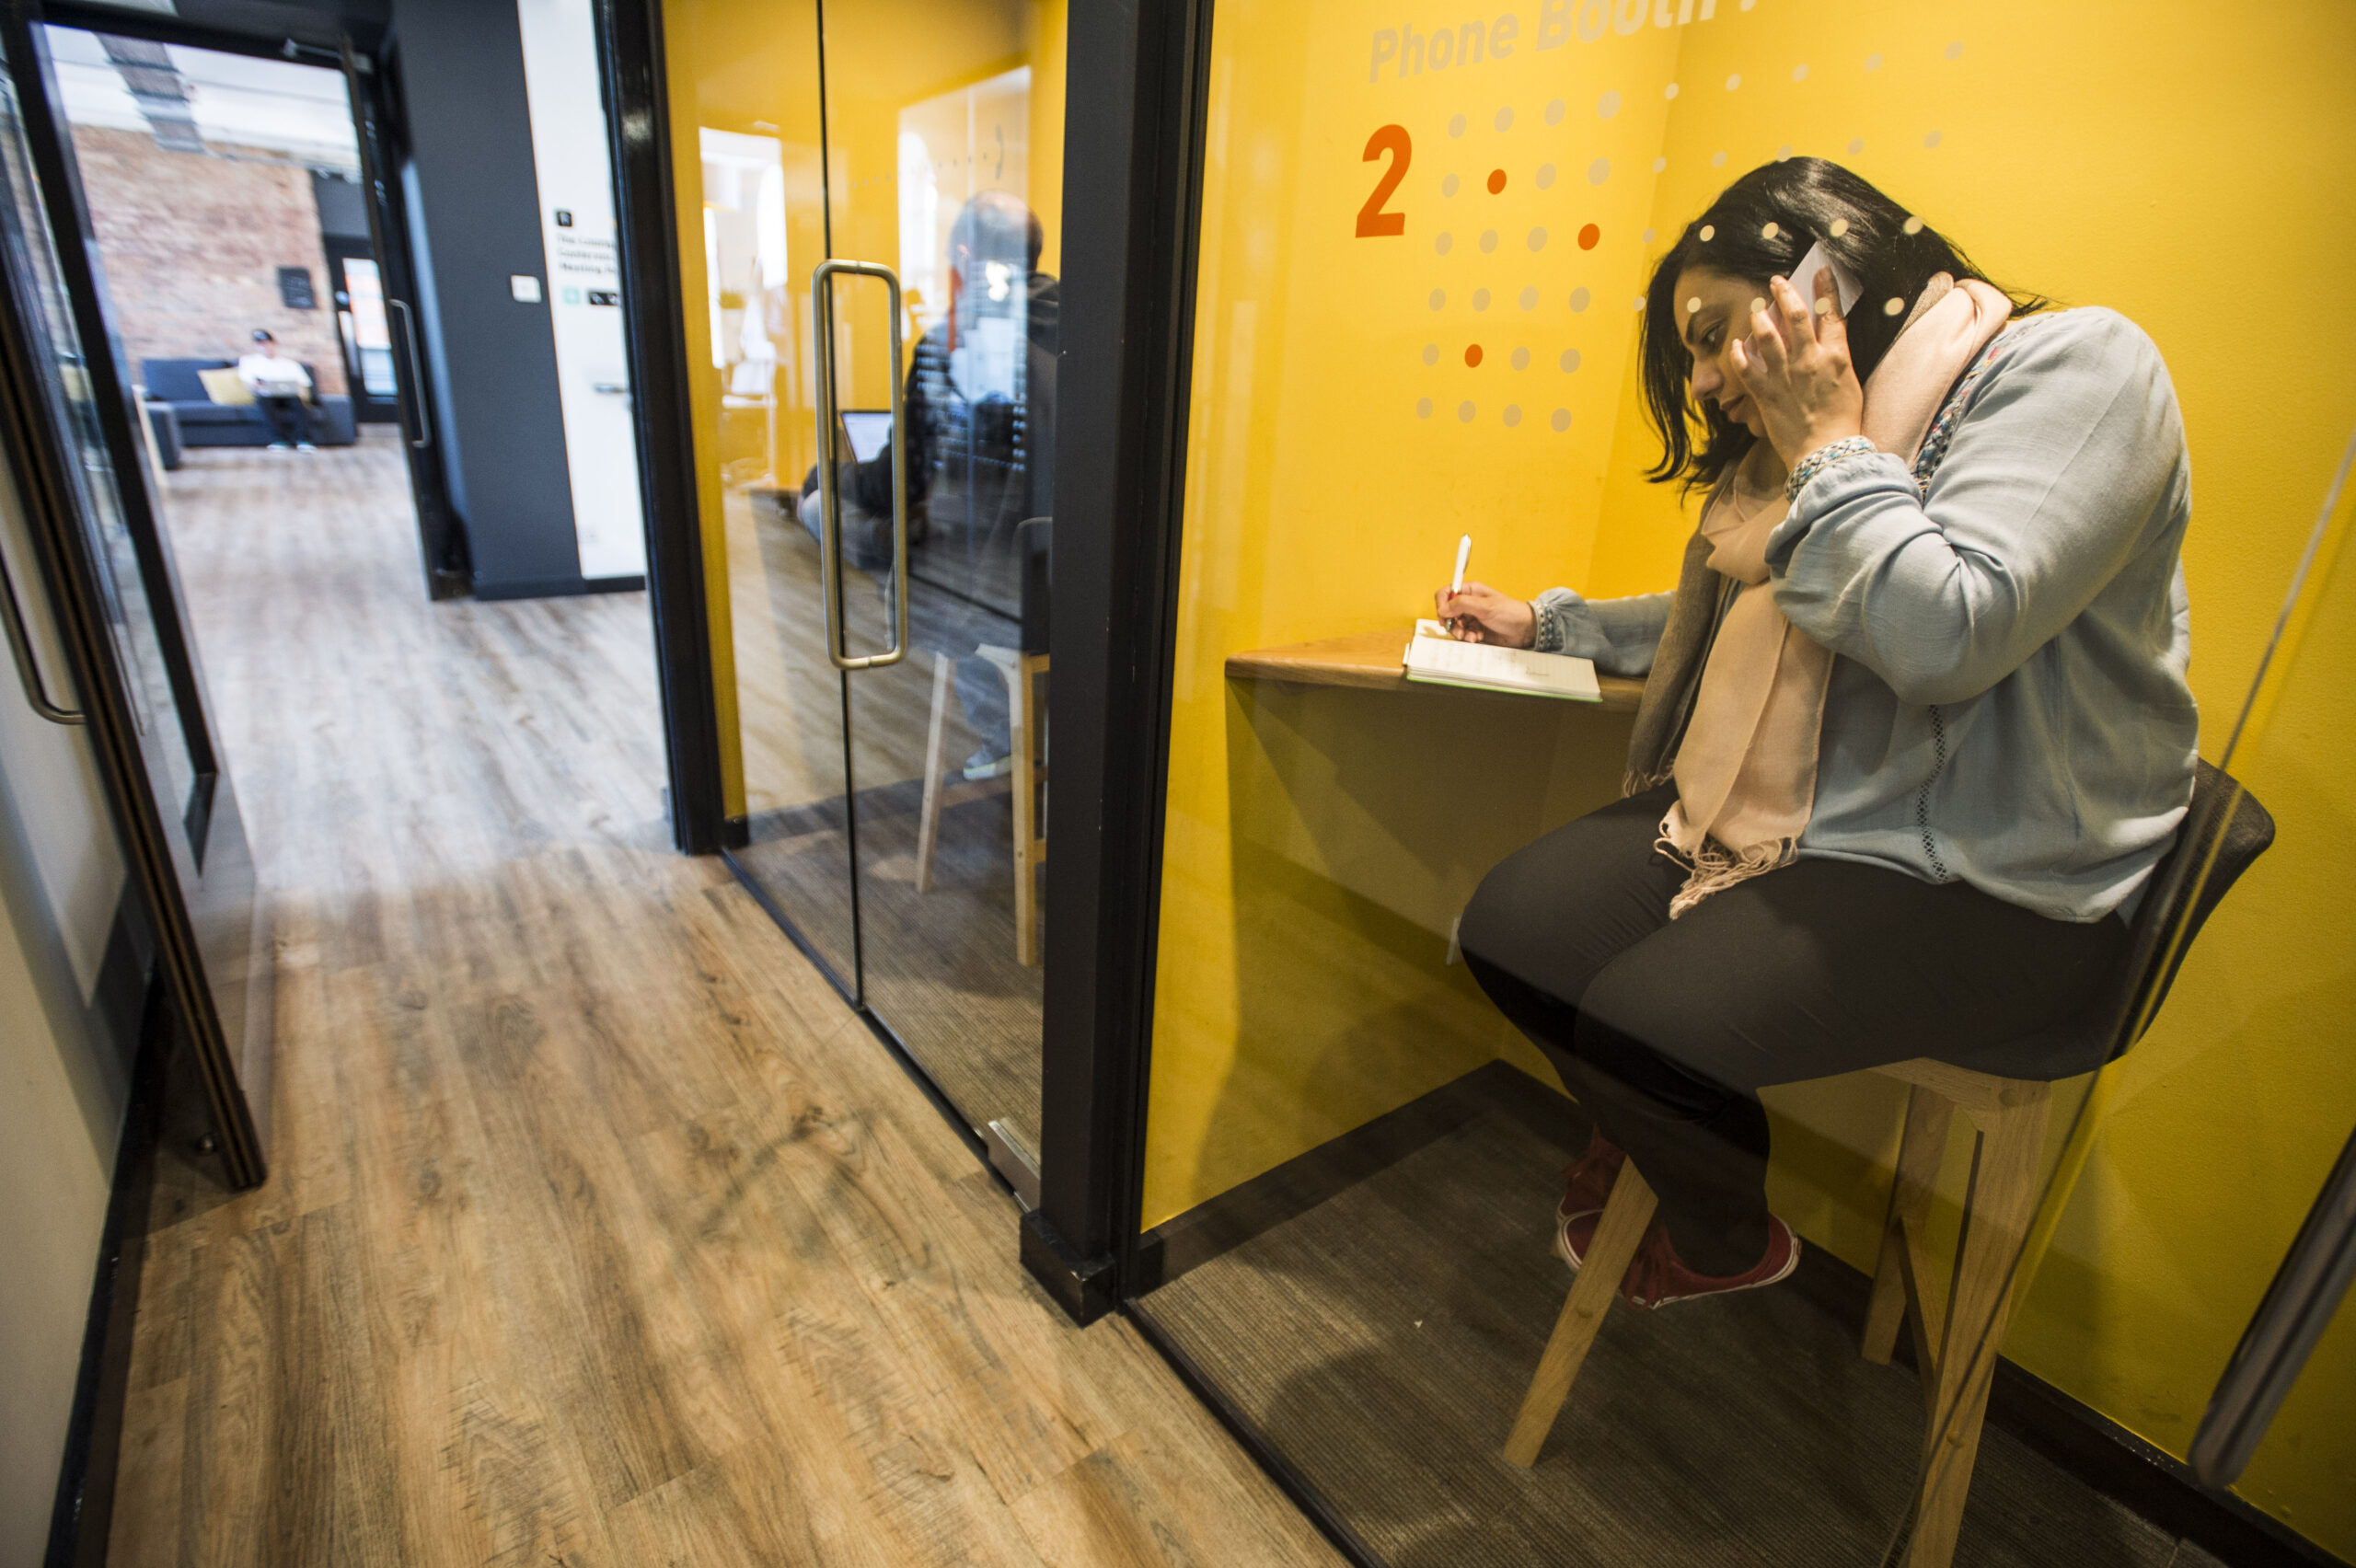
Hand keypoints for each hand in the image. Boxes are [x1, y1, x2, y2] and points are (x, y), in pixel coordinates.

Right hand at [1435, 581, 1533, 645]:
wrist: (1525, 630)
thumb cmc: (1511, 613)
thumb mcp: (1486, 607)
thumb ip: (1462, 605)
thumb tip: (1443, 608)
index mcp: (1470, 591)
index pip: (1446, 592)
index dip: (1442, 603)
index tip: (1444, 615)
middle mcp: (1469, 603)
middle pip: (1447, 612)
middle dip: (1451, 622)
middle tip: (1459, 630)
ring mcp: (1471, 617)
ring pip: (1454, 625)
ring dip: (1460, 632)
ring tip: (1472, 636)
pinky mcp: (1475, 629)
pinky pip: (1463, 634)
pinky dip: (1468, 638)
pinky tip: (1478, 637)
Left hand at [1726, 270, 1865, 467]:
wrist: (1827, 453)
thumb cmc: (1844, 423)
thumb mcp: (1850, 383)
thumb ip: (1838, 358)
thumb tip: (1830, 341)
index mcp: (1836, 356)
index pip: (1831, 313)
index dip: (1825, 289)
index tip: (1819, 272)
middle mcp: (1809, 360)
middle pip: (1795, 316)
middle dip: (1784, 293)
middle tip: (1776, 281)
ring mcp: (1785, 376)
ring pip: (1767, 335)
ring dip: (1759, 317)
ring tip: (1756, 309)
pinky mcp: (1765, 394)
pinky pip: (1746, 368)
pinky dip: (1738, 353)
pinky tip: (1735, 344)